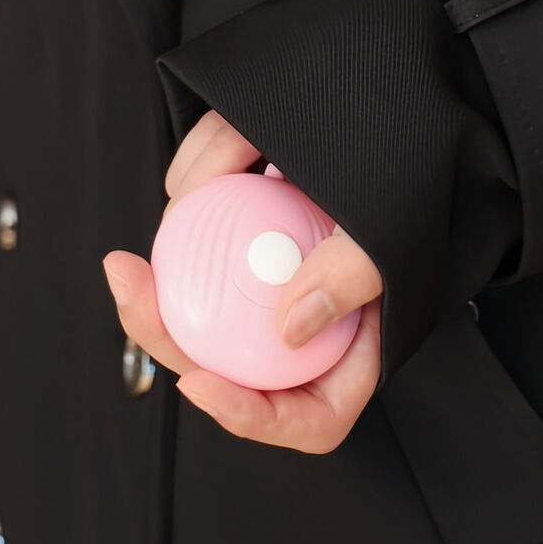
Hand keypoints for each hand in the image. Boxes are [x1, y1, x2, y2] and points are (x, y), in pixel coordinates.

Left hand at [102, 109, 384, 453]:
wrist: (396, 125)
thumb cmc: (412, 183)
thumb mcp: (395, 232)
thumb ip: (353, 275)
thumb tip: (288, 327)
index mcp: (352, 355)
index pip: (304, 417)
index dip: (245, 414)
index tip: (196, 382)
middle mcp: (305, 330)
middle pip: (228, 361)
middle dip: (164, 332)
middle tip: (130, 285)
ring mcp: (272, 288)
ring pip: (205, 300)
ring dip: (173, 265)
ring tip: (152, 233)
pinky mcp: (249, 246)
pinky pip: (208, 244)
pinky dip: (196, 212)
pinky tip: (188, 182)